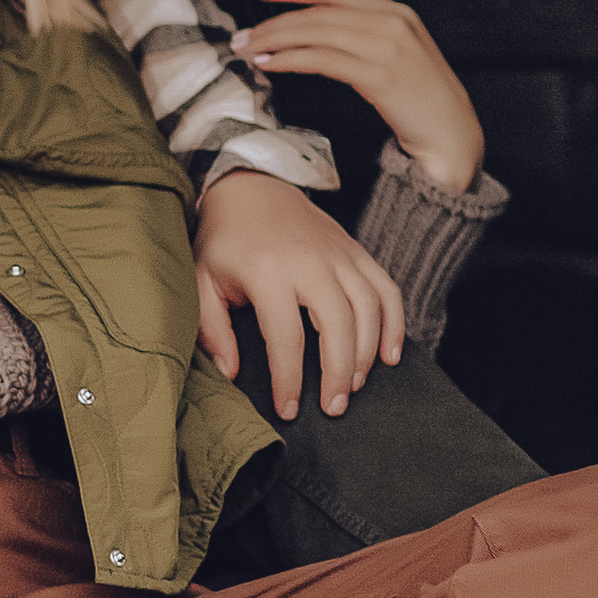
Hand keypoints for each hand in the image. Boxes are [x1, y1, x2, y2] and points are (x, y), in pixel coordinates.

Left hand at [195, 168, 404, 422]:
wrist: (251, 187)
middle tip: (332, 408)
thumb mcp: (202, 281)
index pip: (287, 338)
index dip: (290, 380)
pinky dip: (395, 324)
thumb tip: (230, 372)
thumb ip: (212, 329)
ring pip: (369, 310)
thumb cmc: (224, 241)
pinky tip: (388, 356)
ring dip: (366, 355)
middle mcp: (311, 262)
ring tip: (352, 386)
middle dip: (338, 374)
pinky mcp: (357, 252)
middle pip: (338, 327)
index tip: (288, 410)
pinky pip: (387, 290)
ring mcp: (340, 255)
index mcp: (269, 272)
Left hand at [228, 0, 485, 194]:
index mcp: (397, 13)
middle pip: (320, 11)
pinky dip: (291, 59)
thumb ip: (365, 38)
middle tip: (242, 32)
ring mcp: (388, 47)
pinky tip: (269, 64)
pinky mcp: (380, 75)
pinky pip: (323, 60)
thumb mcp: (397, 56)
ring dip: (275, 39)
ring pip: (317, 32)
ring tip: (248, 49)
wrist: (454, 137)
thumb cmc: (421, 103)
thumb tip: (314, 34)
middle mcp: (393, 22)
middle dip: (275, 18)